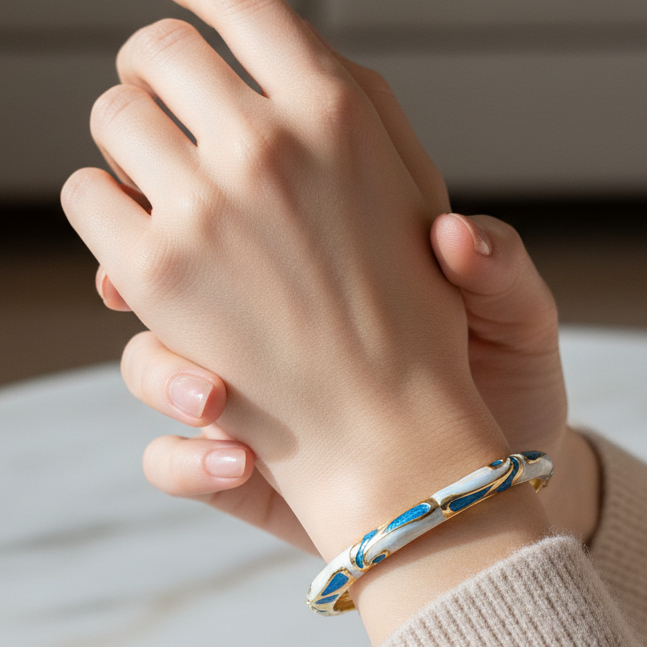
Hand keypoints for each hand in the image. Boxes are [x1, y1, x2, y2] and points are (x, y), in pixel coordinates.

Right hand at [62, 0, 549, 640]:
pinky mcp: (240, 465)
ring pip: (150, 363)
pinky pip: (175, 463)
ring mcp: (248, 391)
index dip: (203, 173)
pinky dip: (189, 463)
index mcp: (324, 252)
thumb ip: (494, 272)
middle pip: (162, 267)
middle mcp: (272, 312)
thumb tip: (453, 234)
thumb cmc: (503, 376)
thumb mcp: (515, 318)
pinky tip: (238, 464)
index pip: (241, 194)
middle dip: (131, 266)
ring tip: (211, 399)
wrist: (490, 472)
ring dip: (159, 374)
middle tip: (133, 284)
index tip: (196, 173)